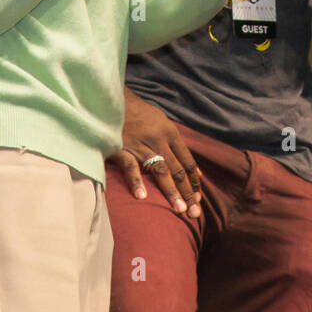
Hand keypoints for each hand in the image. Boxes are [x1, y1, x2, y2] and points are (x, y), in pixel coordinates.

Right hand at [107, 90, 201, 217]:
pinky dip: (137, 182)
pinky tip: (143, 197)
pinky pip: (132, 167)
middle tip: (195, 213)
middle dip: (187, 192)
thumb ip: (175, 144)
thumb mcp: (161, 122)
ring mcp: (141, 145)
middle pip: (178, 169)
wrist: (113, 99)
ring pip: (161, 171)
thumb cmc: (138, 113)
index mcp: (170, 133)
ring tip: (179, 209)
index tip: (198, 199)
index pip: (187, 161)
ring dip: (171, 191)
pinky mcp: (122, 148)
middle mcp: (160, 140)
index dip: (193, 181)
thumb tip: (193, 169)